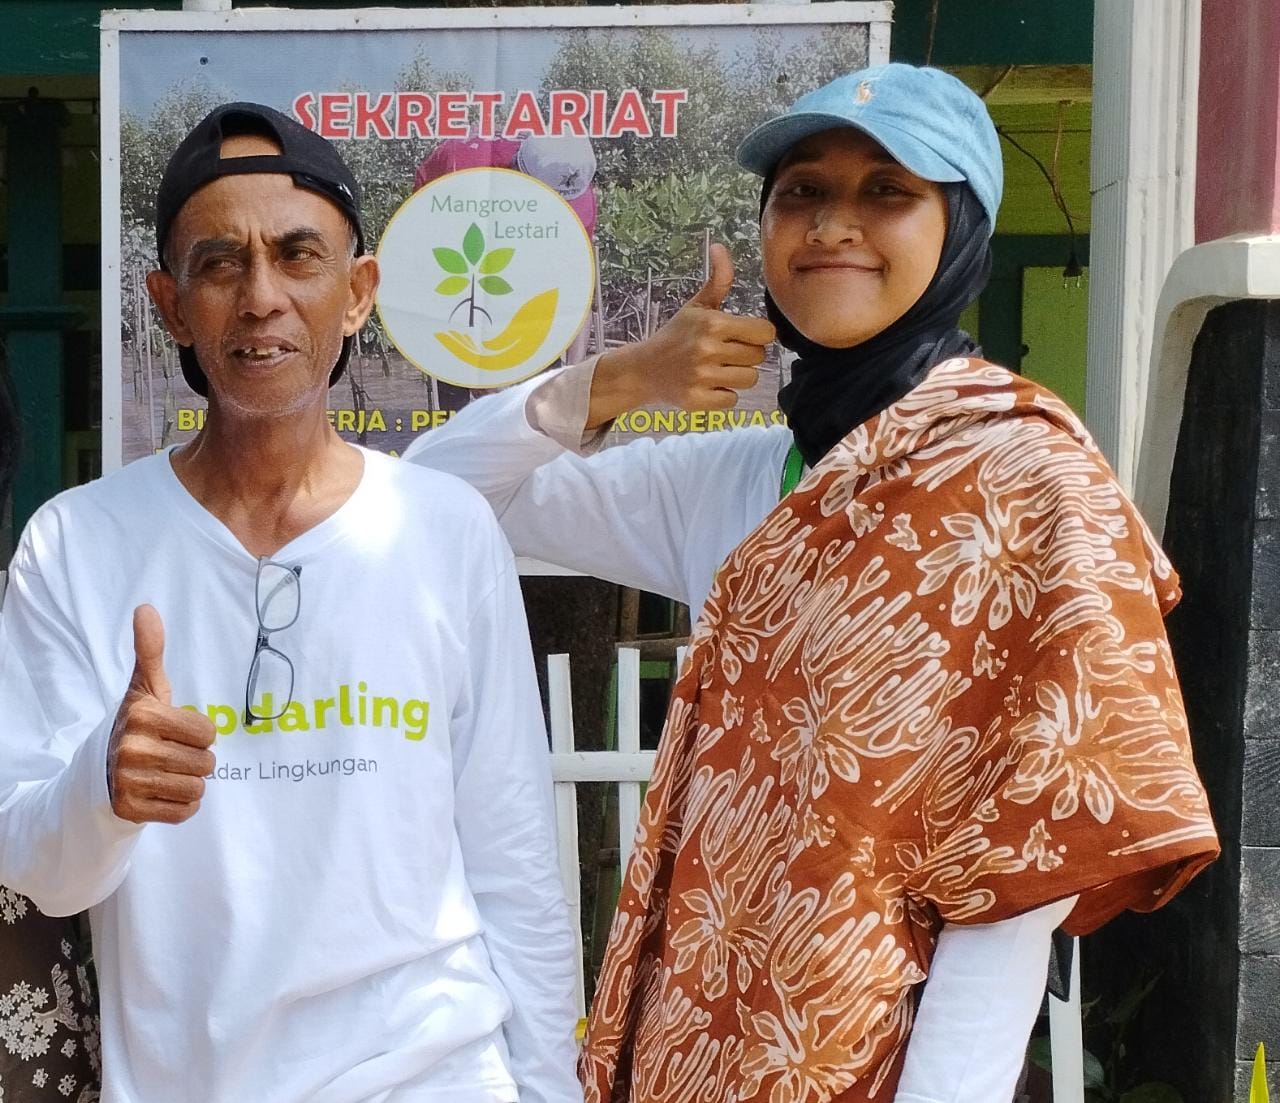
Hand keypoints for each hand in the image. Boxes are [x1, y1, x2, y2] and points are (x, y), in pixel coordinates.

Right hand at [107, 605, 215, 824]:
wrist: (99, 771)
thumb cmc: (135, 724)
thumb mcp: (144, 688)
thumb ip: (150, 651)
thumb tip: (146, 608)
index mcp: (143, 715)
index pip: (209, 733)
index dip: (200, 734)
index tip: (177, 731)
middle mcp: (133, 748)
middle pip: (206, 763)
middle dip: (196, 760)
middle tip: (172, 755)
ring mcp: (129, 782)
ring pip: (197, 788)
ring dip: (189, 783)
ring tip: (167, 773)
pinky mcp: (130, 810)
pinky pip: (184, 812)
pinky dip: (180, 805)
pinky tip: (162, 792)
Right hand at [587, 243, 776, 427]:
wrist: (642, 369)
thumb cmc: (675, 335)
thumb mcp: (697, 306)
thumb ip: (718, 280)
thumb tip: (720, 246)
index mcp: (713, 323)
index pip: (765, 332)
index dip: (758, 333)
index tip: (743, 334)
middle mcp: (708, 350)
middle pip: (758, 357)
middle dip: (746, 355)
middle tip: (726, 352)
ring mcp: (702, 377)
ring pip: (749, 380)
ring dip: (737, 375)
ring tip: (718, 369)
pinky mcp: (697, 400)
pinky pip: (732, 400)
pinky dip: (723, 395)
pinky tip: (709, 385)